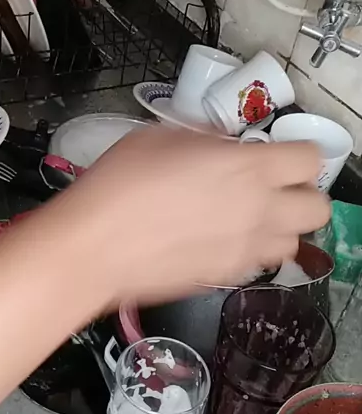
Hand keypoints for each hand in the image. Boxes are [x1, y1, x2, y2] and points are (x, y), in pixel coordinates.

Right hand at [57, 125, 329, 307]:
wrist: (96, 246)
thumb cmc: (120, 184)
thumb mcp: (161, 136)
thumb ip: (206, 139)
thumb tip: (221, 146)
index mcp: (249, 166)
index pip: (310, 159)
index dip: (299, 154)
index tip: (280, 153)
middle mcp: (259, 209)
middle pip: (318, 208)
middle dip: (302, 195)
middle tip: (271, 187)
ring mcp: (247, 249)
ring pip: (294, 242)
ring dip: (279, 227)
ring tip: (247, 217)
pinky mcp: (228, 277)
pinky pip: (259, 264)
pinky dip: (251, 251)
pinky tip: (219, 239)